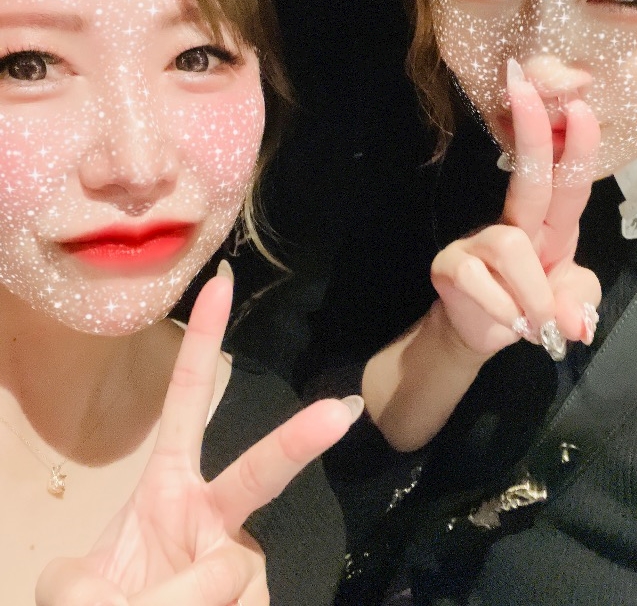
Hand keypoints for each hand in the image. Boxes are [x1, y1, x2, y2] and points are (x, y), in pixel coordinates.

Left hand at [36, 268, 359, 605]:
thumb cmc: (105, 604)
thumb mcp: (75, 591)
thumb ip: (101, 586)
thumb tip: (200, 583)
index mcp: (169, 487)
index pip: (187, 403)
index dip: (204, 345)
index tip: (221, 284)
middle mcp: (212, 515)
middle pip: (260, 472)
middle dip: (299, 441)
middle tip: (339, 413)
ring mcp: (239, 562)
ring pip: (229, 570)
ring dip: (181, 597)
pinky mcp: (259, 598)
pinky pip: (241, 603)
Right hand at [430, 62, 601, 360]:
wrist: (482, 335)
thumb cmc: (532, 307)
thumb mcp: (569, 309)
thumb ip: (580, 306)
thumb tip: (575, 323)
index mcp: (552, 227)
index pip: (568, 183)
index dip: (577, 147)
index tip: (580, 107)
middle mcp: (517, 223)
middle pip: (527, 176)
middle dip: (531, 132)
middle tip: (524, 86)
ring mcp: (479, 240)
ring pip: (512, 247)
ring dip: (532, 292)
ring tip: (536, 322)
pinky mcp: (451, 264)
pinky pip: (483, 283)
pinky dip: (506, 312)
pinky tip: (509, 324)